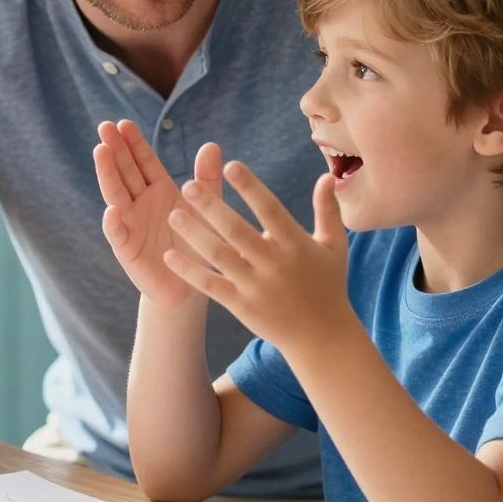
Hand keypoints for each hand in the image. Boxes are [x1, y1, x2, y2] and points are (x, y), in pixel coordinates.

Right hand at [94, 119, 221, 306]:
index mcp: (158, 190)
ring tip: (100, 152)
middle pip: (124, 172)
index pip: (142, 162)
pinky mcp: (127, 248)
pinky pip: (118, 234)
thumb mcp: (205, 209)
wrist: (189, 285)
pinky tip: (113, 210)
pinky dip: (114, 222)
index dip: (133, 143)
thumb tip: (212, 145)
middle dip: (114, 149)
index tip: (123, 123)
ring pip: (116, 194)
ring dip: (107, 174)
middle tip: (105, 127)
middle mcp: (140, 203)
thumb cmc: (196, 244)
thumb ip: (207, 180)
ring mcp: (130, 223)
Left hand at [167, 160, 349, 351]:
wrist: (321, 336)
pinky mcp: (241, 306)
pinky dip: (189, 271)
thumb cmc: (328, 285)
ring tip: (174, 214)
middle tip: (188, 185)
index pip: (270, 210)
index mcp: (296, 244)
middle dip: (212, 207)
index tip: (231, 166)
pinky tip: (169, 255)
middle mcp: (274, 264)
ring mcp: (256, 286)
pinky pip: (210, 286)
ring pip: (220, 256)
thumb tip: (327, 176)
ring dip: (195, 234)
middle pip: (237, 230)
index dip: (250, 187)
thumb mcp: (333, 246)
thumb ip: (327, 210)